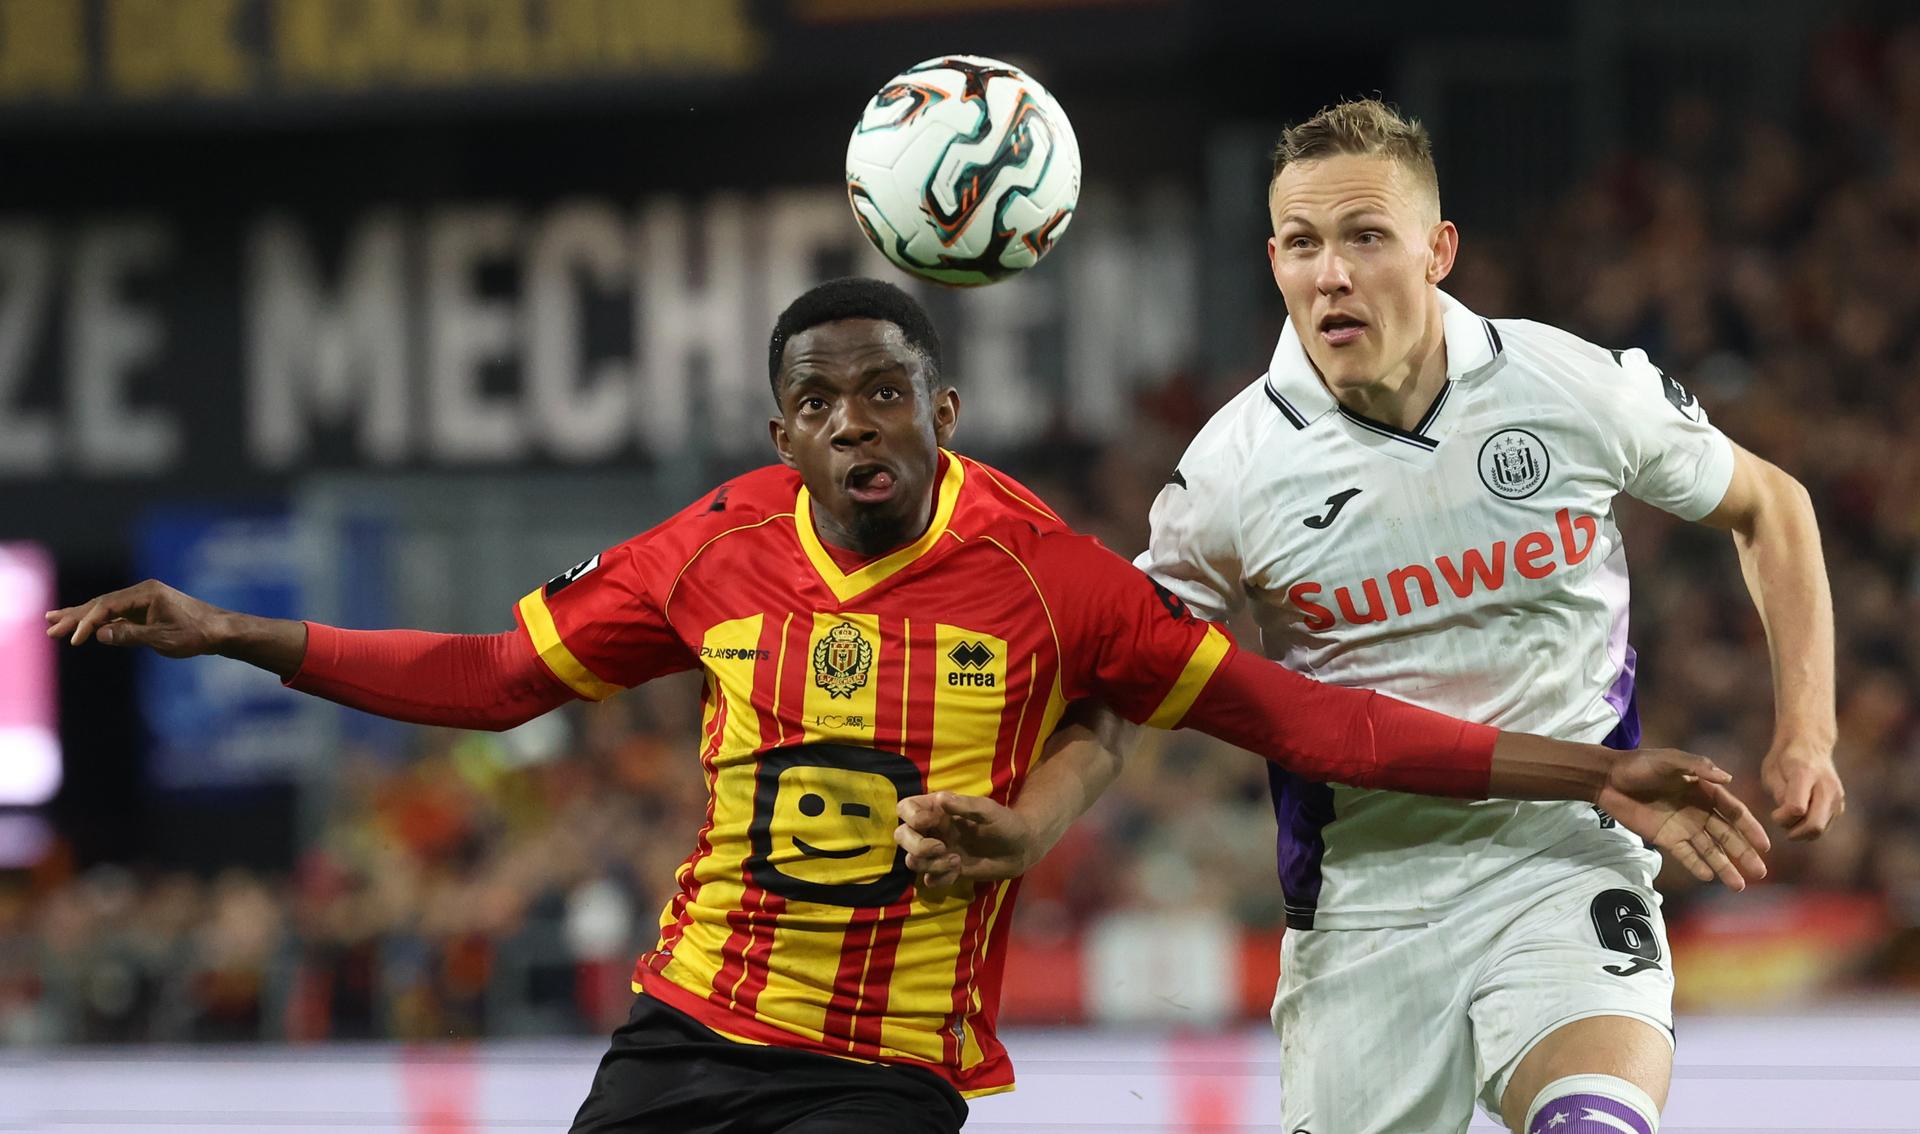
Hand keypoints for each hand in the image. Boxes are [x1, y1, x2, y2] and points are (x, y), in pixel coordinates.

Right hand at [45, 579, 229, 657]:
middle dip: (74, 616)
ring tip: (53, 622)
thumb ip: (131, 636)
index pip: (107, 606)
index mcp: (146, 593)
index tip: (74, 639)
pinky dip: (98, 621)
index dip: (87, 622)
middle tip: (49, 627)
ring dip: (80, 617)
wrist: (220, 631)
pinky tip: (82, 627)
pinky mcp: (145, 610)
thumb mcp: (163, 639)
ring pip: (105, 608)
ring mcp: (143, 600)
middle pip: (101, 603)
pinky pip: (116, 615)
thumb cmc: (196, 635)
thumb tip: (99, 633)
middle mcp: (142, 592)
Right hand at [894, 791, 1036, 890]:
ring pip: (912, 860)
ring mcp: (938, 852)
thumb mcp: (988, 810)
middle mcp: (932, 830)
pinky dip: (940, 878)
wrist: (1020, 849)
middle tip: (941, 848)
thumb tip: (941, 798)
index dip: (911, 817)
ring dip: (930, 864)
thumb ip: (965, 805)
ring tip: (956, 862)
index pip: (906, 808)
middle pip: (901, 836)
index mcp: (938, 809)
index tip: (929, 822)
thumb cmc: (1005, 822)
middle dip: (916, 845)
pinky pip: (928, 879)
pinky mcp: (946, 871)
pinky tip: (958, 872)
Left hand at [1596, 748, 1770, 890]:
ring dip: (1725, 867)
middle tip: (1761, 873)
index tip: (1765, 846)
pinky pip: (1686, 855)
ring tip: (1739, 885)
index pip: (1734, 812)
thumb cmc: (1639, 764)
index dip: (1750, 829)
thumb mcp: (1668, 760)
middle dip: (1744, 853)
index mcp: (1705, 791)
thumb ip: (1696, 766)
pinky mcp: (1666, 838)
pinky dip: (1697, 866)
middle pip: (1727, 835)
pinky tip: (1709, 877)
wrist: (1608, 779)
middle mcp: (1699, 811)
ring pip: (1710, 849)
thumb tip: (1727, 778)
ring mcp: (1683, 826)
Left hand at [1760, 741, 1843, 839]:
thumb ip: (1778, 792)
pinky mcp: (1840, 805)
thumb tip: (1788, 814)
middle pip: (1814, 825)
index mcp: (1805, 773)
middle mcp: (1826, 786)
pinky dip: (1810, 828)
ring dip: (1801, 831)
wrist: (1810, 745)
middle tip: (1782, 821)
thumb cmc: (1784, 759)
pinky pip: (1824, 827)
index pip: (1797, 808)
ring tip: (1790, 816)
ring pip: (1820, 829)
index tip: (1774, 812)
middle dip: (1794, 831)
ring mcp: (1837, 797)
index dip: (1782, 817)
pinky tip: (1801, 815)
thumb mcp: (1771, 770)